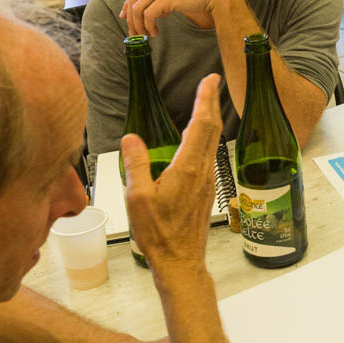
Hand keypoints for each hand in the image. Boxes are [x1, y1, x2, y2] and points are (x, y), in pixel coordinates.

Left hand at [119, 0, 235, 36]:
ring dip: (139, 26)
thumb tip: (151, 10)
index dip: (127, 5)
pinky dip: (149, 27)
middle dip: (131, 19)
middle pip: (133, 0)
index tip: (125, 17)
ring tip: (147, 35)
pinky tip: (156, 33)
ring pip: (137, 9)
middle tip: (134, 33)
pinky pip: (148, 16)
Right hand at [122, 73, 222, 269]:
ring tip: (204, 104)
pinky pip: (207, 156)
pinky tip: (196, 140)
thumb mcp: (138, 198)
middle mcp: (203, 171)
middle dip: (210, 102)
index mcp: (188, 168)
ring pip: (211, 142)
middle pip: (211, 129)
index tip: (209, 80)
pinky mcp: (206, 191)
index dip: (205, 99)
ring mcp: (207, 181)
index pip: (201, 125)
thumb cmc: (158, 233)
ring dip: (209, 120)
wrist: (181, 262)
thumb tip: (132, 137)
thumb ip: (136, 164)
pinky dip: (204, 138)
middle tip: (210, 82)